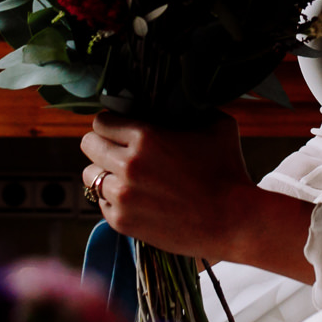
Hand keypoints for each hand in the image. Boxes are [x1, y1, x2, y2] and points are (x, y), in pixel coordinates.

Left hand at [80, 111, 253, 259]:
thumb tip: (176, 100)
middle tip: (117, 149)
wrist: (233, 220)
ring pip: (90, 175)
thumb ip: (189, 110)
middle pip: (88, 145)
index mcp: (145, 137)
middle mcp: (127, 165)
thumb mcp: (217, 125)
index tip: (119, 128)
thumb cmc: (228, 170)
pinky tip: (135, 197)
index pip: (101, 122)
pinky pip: (102, 202)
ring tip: (124, 175)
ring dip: (104, 172)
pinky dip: (113, 199)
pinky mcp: (122, 221)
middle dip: (101, 144)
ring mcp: (122, 195)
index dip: (110, 123)